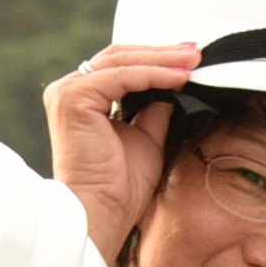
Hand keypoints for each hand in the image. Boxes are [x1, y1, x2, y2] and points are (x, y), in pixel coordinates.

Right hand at [43, 42, 198, 261]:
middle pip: (121, 57)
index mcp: (83, 98)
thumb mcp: (146, 142)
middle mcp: (70, 89)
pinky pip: (122, 77)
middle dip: (162, 52)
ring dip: (162, 59)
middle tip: (197, 52)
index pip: (122, 66)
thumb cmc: (119, 189)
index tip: (190, 60)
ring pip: (122, 61)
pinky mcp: (74, 98)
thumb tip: (170, 92)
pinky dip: (153, 74)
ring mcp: (68, 91)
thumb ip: (154, 113)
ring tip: (194, 61)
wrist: (99, 215)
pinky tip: (180, 77)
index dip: (157, 60)